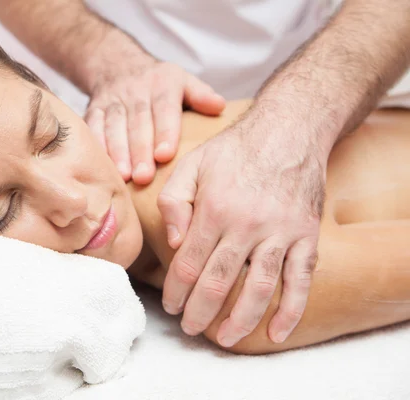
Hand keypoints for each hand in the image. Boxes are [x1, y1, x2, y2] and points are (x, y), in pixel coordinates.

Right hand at [84, 57, 224, 184]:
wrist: (116, 64)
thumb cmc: (157, 83)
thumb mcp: (182, 81)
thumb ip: (200, 95)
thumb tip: (219, 106)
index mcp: (162, 84)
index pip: (164, 109)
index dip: (164, 132)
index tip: (165, 155)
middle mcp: (135, 91)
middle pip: (138, 122)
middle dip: (140, 151)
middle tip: (144, 176)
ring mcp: (112, 100)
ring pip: (114, 126)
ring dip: (118, 152)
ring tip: (124, 176)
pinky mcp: (93, 109)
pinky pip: (92, 128)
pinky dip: (96, 147)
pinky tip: (101, 167)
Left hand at [157, 115, 324, 346]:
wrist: (288, 131)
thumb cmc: (233, 150)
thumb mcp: (190, 164)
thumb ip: (173, 202)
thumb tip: (171, 241)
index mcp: (214, 210)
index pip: (188, 264)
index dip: (176, 291)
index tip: (171, 306)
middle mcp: (247, 225)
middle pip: (219, 283)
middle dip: (200, 312)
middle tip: (190, 329)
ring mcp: (281, 233)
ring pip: (259, 289)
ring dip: (240, 320)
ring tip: (224, 338)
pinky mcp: (307, 236)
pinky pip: (300, 281)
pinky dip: (291, 311)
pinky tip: (278, 333)